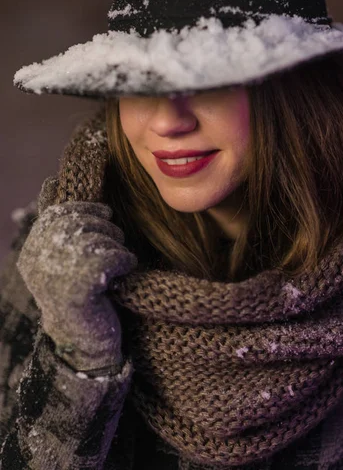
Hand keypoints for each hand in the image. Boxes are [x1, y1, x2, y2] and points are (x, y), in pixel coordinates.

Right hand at [17, 200, 137, 372]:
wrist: (88, 346)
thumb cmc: (84, 295)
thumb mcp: (66, 257)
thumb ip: (61, 225)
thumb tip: (50, 181)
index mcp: (33, 249)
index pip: (61, 210)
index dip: (89, 211)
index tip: (105, 218)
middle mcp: (37, 258)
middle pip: (83, 221)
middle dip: (106, 229)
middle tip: (113, 247)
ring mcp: (56, 272)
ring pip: (100, 237)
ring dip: (117, 247)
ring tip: (115, 266)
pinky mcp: (78, 287)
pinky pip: (113, 256)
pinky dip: (125, 262)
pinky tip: (120, 278)